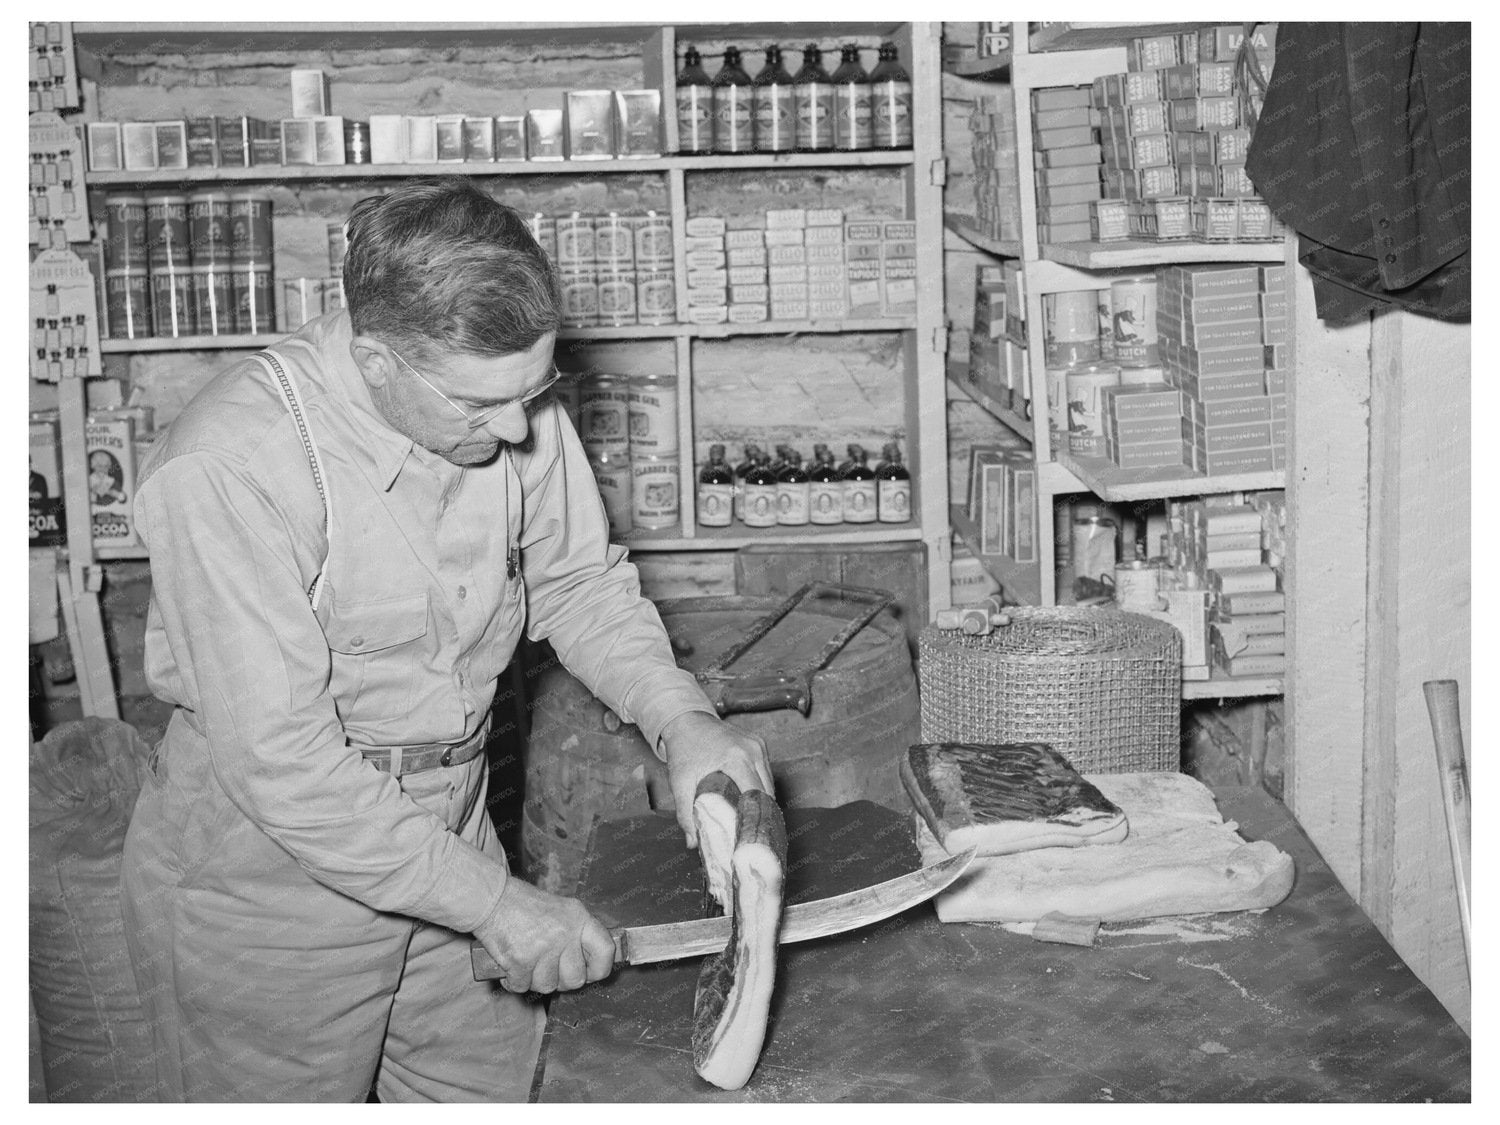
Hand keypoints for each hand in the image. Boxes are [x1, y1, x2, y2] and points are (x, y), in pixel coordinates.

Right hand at [472, 878, 615, 994]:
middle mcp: (565, 934)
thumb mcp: (563, 911)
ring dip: (535, 980)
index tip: (590, 973)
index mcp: (579, 919)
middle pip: (576, 979)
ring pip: (548, 986)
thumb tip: (591, 964)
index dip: (599, 968)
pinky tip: (513, 966)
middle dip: (561, 979)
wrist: (493, 900)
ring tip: (528, 961)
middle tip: (549, 967)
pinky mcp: (520, 961)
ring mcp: (543, 949)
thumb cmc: (526, 906)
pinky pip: (523, 987)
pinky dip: (515, 981)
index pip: (606, 951)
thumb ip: (579, 934)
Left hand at [659, 710, 775, 849]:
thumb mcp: (680, 782)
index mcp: (737, 757)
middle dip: (760, 814)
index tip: (749, 836)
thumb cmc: (683, 748)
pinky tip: (750, 802)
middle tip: (750, 835)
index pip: (757, 795)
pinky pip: (765, 772)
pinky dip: (760, 787)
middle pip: (767, 791)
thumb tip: (693, 842)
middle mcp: (753, 750)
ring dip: (761, 801)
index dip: (754, 818)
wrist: (686, 720)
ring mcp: (758, 745)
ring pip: (769, 782)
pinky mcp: (758, 744)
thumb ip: (685, 812)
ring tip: (750, 822)